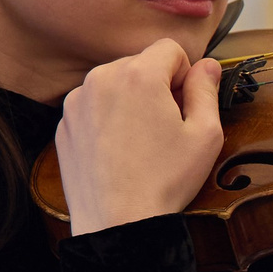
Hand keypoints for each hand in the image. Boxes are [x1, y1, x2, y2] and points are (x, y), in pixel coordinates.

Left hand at [55, 39, 224, 233]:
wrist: (116, 223)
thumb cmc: (164, 181)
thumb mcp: (205, 135)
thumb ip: (207, 90)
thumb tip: (208, 66)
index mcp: (139, 75)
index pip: (170, 48)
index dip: (185, 74)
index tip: (184, 105)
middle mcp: (102, 78)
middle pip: (140, 64)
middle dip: (156, 87)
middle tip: (165, 128)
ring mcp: (77, 101)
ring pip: (115, 84)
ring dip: (131, 101)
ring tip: (140, 143)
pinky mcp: (64, 123)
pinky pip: (93, 106)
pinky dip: (107, 120)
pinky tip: (118, 152)